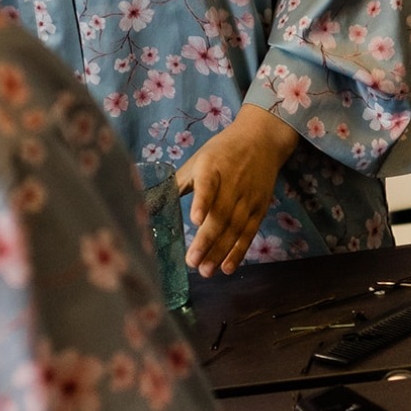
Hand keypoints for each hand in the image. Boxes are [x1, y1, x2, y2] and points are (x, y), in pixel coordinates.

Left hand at [176, 105, 297, 277]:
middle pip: (221, 214)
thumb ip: (179, 183)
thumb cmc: (221, 152)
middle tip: (192, 262)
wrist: (261, 140)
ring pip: (234, 228)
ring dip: (220, 252)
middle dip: (207, 240)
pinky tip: (227, 267)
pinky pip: (248, 233)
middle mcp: (232, 183)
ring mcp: (248, 198)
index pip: (208, 184)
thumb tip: (149, 203)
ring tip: (205, 270)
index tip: (195, 220)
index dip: (202, 201)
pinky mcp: (259, 209)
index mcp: (212, 167)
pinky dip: (239, 251)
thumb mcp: (198, 160)